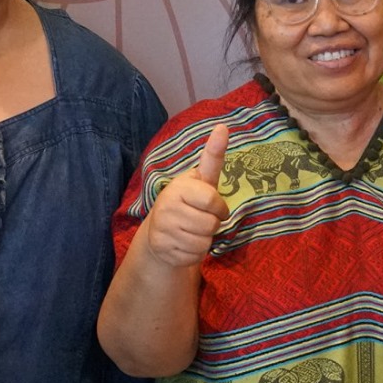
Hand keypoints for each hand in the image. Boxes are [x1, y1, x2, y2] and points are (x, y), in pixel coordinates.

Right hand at [141, 125, 229, 268]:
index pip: (212, 200)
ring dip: (204, 240)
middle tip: (200, 220)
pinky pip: (194, 256)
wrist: (159, 232)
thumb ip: (212, 157)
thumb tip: (223, 127)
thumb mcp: (201, 181)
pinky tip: (184, 244)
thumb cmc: (188, 202)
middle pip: (211, 224)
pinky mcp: (162, 250)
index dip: (220, 207)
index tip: (217, 207)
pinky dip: (195, 254)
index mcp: (179, 188)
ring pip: (203, 243)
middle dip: (212, 225)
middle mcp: (166, 207)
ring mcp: (162, 229)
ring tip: (191, 231)